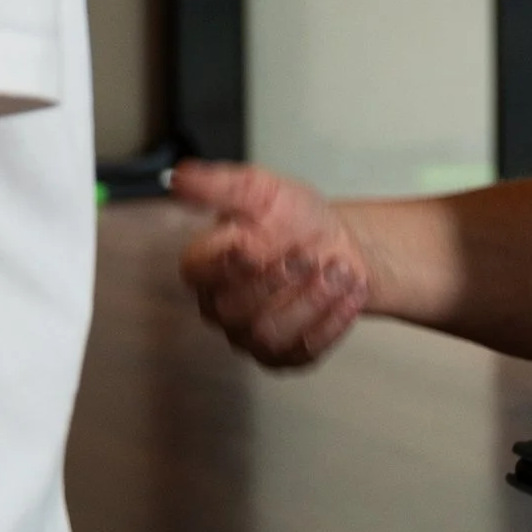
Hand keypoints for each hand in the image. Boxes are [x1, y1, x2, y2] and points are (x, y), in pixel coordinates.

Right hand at [172, 160, 371, 368]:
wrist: (339, 242)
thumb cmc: (294, 218)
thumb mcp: (263, 190)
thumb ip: (221, 185)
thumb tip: (180, 176)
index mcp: (209, 264)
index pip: (198, 271)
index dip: (225, 262)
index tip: (252, 245)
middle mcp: (223, 305)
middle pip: (234, 308)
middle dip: (277, 281)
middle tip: (309, 254)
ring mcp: (252, 335)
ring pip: (268, 334)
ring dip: (311, 300)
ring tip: (341, 269)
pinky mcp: (286, 354)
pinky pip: (302, 351)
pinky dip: (332, 321)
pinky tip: (350, 292)